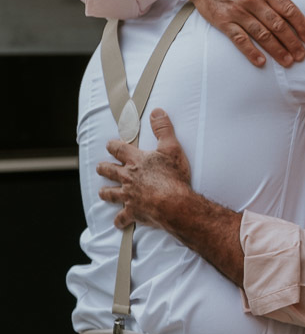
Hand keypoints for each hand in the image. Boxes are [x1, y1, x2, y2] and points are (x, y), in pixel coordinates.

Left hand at [97, 109, 192, 229]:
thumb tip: (156, 112)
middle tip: (101, 167)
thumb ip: (163, 129)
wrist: (174, 203)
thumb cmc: (173, 176)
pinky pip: (122, 218)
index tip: (110, 145)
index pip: (118, 149)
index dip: (113, 146)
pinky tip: (118, 222)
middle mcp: (128, 177)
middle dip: (104, 168)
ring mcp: (128, 195)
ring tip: (102, 192)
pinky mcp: (133, 212)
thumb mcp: (172, 148)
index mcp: (136, 161)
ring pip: (110, 193)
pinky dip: (119, 220)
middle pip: (109, 171)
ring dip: (106, 192)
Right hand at [185, 0, 304, 67]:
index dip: (301, 24)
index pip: (288, 8)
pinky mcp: (223, 21)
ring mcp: (237, 12)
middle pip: (277, 24)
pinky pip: (239, 39)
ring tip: (288, 62)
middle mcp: (252, 0)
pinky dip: (250, 51)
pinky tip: (261, 62)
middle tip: (301, 55)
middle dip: (292, 42)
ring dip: (276, 50)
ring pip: (261, 34)